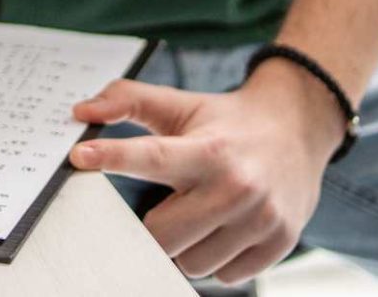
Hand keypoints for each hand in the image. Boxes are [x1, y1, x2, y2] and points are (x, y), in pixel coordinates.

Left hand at [68, 66, 344, 283]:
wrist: (299, 128)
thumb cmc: (228, 122)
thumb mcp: (181, 105)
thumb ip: (129, 100)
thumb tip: (81, 112)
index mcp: (209, 150)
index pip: (153, 156)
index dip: (113, 157)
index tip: (78, 157)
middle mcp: (237, 186)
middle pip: (163, 235)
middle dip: (152, 227)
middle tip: (166, 207)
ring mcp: (262, 219)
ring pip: (193, 264)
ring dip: (186, 246)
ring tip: (201, 215)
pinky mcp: (280, 243)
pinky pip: (225, 276)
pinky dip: (217, 259)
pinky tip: (225, 228)